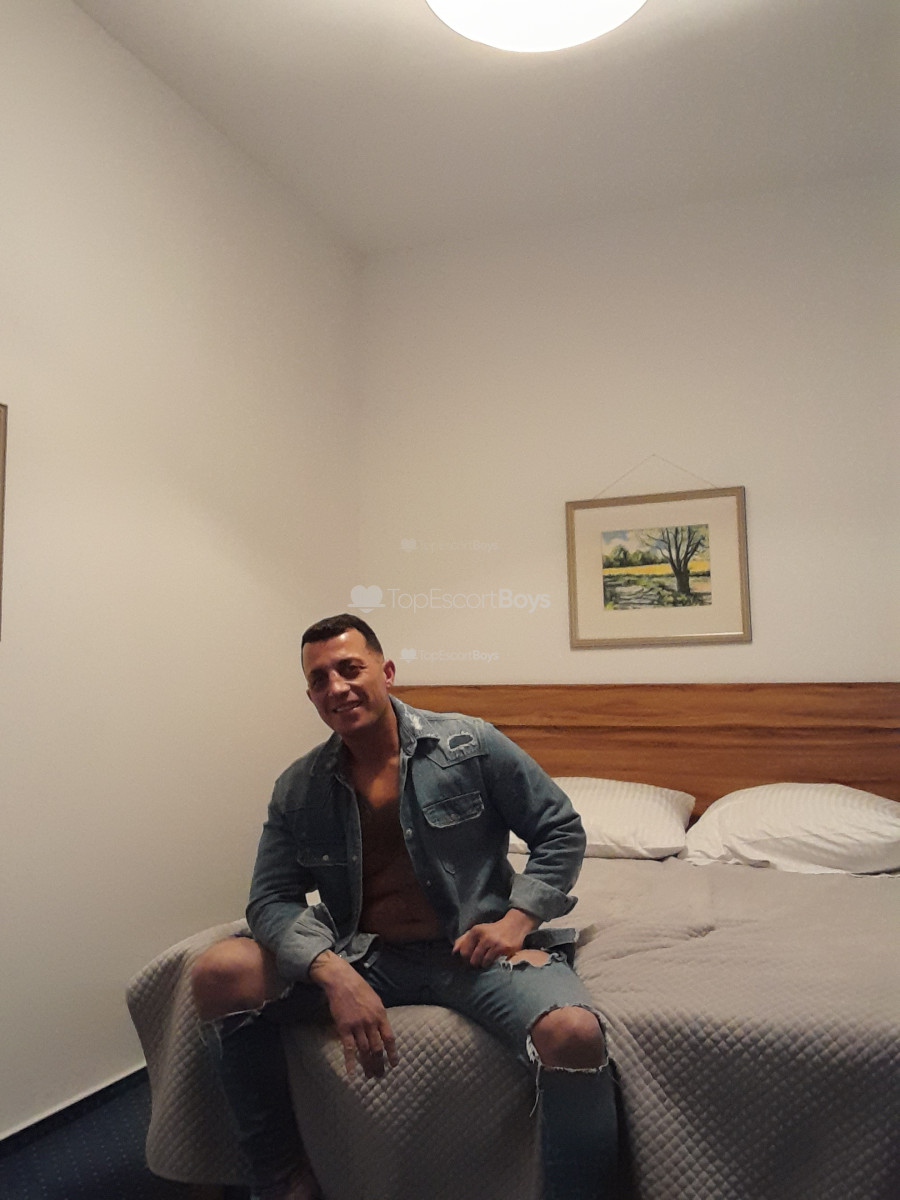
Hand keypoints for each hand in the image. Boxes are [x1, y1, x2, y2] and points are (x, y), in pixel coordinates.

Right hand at [309, 951, 397, 1077]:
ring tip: (369, 1076)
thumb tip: (382, 1030)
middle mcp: (371, 1022)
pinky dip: (351, 1062)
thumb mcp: (375, 1000)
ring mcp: (357, 1026)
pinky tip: (352, 1073)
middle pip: (377, 1047)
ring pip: (364, 1050)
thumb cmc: (360, 988)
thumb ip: (379, 1016)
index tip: (394, 1064)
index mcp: (381, 1015)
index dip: (392, 1053)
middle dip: (379, 1063)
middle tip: (380, 1075)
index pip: (389, 1038)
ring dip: (367, 1064)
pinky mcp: (344, 1028)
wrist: (342, 981)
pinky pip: (349, 1048)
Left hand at [452, 909, 539, 968]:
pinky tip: (494, 960)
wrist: (514, 925)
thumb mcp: (477, 930)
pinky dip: (492, 964)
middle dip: (475, 963)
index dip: (465, 958)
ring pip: (483, 963)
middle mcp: (485, 936)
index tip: (469, 959)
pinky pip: (494, 963)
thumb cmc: (492, 930)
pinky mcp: (505, 949)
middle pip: (473, 959)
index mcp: (476, 931)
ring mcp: (496, 943)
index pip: (464, 952)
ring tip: (487, 960)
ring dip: (484, 964)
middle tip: (478, 961)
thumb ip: (464, 939)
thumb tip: (453, 952)